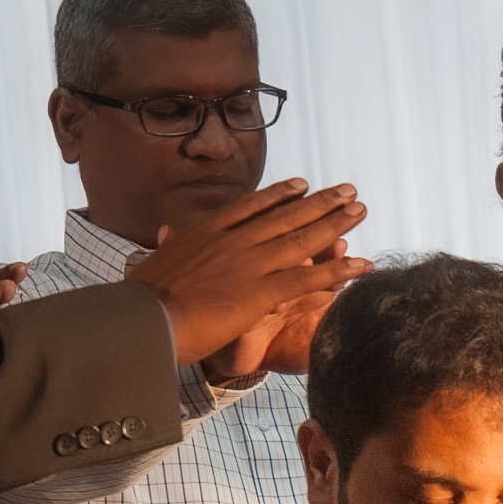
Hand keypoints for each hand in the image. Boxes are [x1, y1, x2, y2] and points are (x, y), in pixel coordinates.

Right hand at [132, 179, 372, 366]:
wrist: (144, 319)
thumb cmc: (141, 300)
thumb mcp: (154, 261)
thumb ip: (170, 246)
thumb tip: (165, 234)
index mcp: (206, 231)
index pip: (250, 207)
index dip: (279, 195)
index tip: (302, 184)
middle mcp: (232, 241)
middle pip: (284, 216)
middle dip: (319, 202)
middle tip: (348, 190)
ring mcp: (248, 264)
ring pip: (301, 240)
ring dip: (335, 224)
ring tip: (361, 210)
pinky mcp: (260, 292)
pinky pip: (308, 279)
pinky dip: (338, 271)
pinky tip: (362, 264)